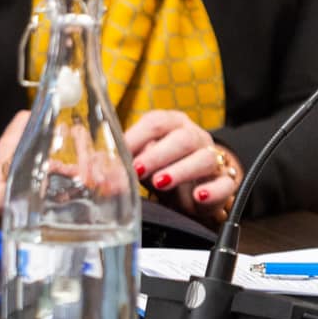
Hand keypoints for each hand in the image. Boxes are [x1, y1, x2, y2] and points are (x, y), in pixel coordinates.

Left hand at [126, 110, 240, 222]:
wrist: (196, 190)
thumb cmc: (164, 169)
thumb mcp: (141, 164)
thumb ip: (119, 167)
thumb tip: (92, 175)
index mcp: (172, 125)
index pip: (156, 122)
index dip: (137, 137)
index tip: (121, 155)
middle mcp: (194, 137)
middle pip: (181, 138)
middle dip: (157, 154)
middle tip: (138, 170)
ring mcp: (213, 158)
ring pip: (203, 158)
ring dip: (181, 170)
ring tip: (161, 183)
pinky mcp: (225, 181)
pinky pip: (224, 183)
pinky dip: (212, 190)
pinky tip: (198, 196)